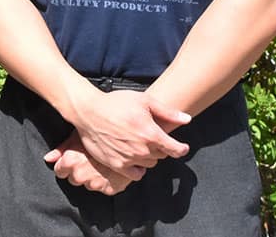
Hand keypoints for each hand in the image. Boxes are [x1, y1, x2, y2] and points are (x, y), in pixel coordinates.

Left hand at [44, 131, 134, 194]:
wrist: (128, 139)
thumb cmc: (99, 133)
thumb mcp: (78, 136)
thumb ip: (61, 149)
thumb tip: (47, 159)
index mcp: (69, 162)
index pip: (59, 172)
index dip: (65, 165)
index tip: (74, 159)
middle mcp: (80, 175)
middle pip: (73, 179)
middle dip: (79, 171)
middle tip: (89, 159)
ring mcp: (95, 183)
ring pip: (88, 184)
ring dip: (92, 176)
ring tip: (100, 163)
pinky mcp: (110, 189)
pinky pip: (104, 188)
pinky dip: (107, 180)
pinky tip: (110, 169)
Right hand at [67, 88, 189, 178]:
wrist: (88, 111)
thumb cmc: (115, 103)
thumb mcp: (143, 100)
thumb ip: (167, 112)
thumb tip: (187, 119)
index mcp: (151, 134)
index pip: (176, 149)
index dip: (181, 148)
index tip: (181, 147)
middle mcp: (142, 149)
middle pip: (162, 156)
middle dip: (160, 148)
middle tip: (150, 138)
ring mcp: (129, 159)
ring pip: (149, 164)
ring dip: (148, 156)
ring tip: (139, 145)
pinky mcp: (116, 164)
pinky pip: (136, 175)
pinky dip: (138, 169)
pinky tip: (134, 159)